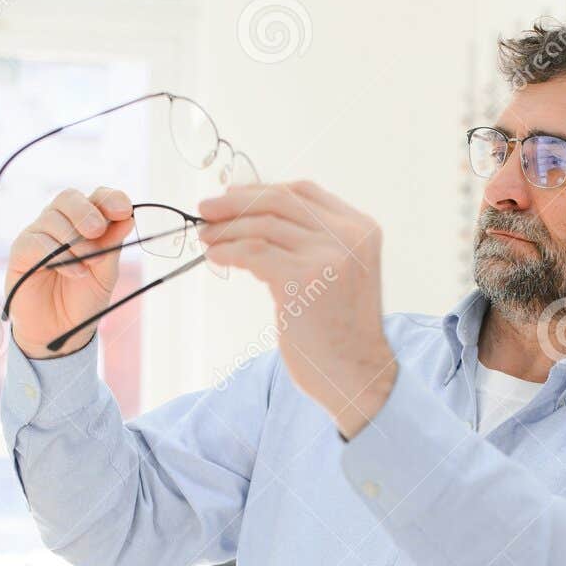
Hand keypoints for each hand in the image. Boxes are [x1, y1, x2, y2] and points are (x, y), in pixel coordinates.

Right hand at [4, 187, 133, 359]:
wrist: (61, 332)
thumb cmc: (83, 300)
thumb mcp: (105, 274)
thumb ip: (112, 246)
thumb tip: (127, 219)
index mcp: (86, 224)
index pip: (96, 198)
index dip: (110, 199)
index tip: (123, 210)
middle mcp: (61, 224)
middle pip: (69, 198)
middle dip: (86, 211)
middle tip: (98, 231)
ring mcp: (39, 235)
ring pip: (52, 218)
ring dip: (74, 241)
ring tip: (87, 266)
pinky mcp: (21, 251)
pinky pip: (36, 241)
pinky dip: (58, 256)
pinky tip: (75, 273)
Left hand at [197, 181, 395, 437]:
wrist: (357, 375)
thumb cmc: (341, 332)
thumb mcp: (340, 274)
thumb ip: (313, 243)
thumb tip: (253, 218)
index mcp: (360, 229)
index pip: (304, 192)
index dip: (262, 190)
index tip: (232, 196)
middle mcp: (348, 236)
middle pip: (280, 201)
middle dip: (236, 203)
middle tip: (205, 211)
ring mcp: (327, 256)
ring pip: (263, 225)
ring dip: (226, 229)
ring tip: (206, 239)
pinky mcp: (302, 279)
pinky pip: (253, 252)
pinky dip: (229, 251)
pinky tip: (216, 258)